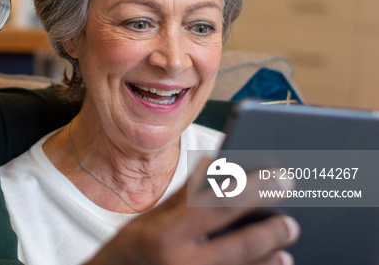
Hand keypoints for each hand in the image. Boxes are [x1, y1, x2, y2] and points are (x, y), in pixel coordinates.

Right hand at [84, 157, 299, 264]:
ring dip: (269, 259)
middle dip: (272, 228)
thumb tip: (215, 164)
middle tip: (292, 218)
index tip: (279, 175)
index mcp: (164, 234)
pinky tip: (271, 264)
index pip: (218, 204)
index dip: (253, 188)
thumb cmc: (128, 252)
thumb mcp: (149, 220)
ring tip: (285, 243)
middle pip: (240, 245)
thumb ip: (185, 196)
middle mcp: (181, 264)